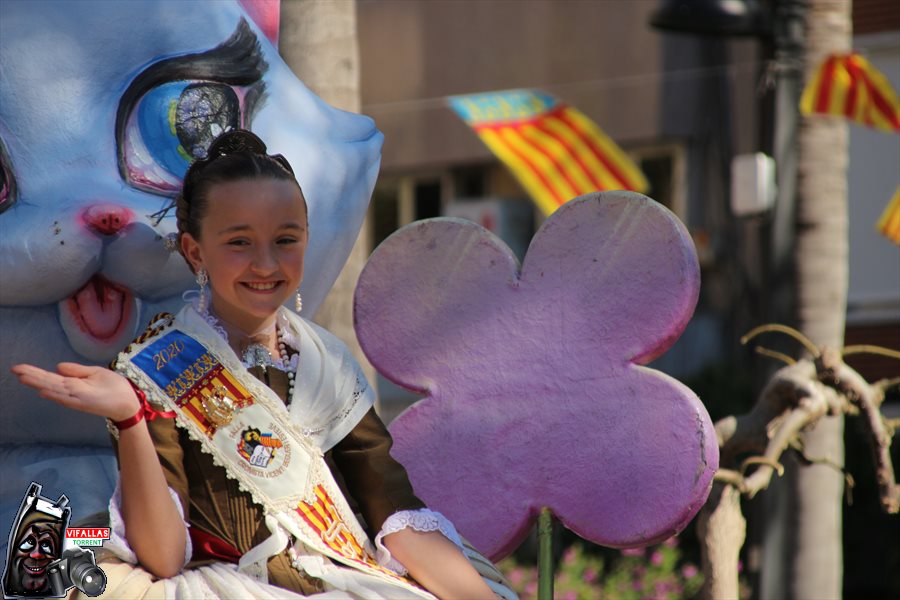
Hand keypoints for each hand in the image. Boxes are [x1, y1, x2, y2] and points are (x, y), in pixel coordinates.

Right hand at [11, 363, 139, 421]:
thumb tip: (58, 366)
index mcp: (74, 384)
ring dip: (39, 383)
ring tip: (23, 377)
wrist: (129, 401)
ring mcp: (77, 398)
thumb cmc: (114, 387)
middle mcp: (72, 391)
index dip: (35, 372)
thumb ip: (77, 371)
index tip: (19, 368)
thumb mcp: (95, 373)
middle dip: (32, 376)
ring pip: (54, 389)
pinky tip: (43, 391)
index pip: (50, 377)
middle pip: (48, 382)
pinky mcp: (85, 403)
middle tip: (15, 369)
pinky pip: (68, 399)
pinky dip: (56, 395)